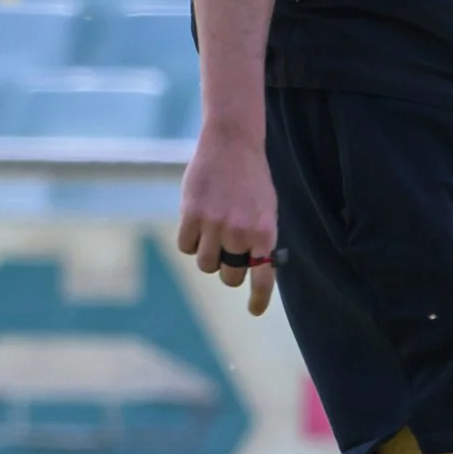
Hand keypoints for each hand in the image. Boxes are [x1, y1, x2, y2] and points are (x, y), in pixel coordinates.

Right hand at [177, 125, 279, 315]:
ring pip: (205, 264)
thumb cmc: (252, 180)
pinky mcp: (191, 214)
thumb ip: (260, 240)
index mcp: (265, 232)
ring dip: (208, 255)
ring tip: (213, 233)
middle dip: (228, 270)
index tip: (254, 310)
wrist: (232, 143)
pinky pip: (185, 246)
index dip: (258, 298)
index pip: (263, 276)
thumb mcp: (267, 210)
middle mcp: (240, 232)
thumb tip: (252, 271)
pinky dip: (189, 240)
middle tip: (228, 254)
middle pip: (229, 276)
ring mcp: (214, 223)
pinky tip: (196, 222)